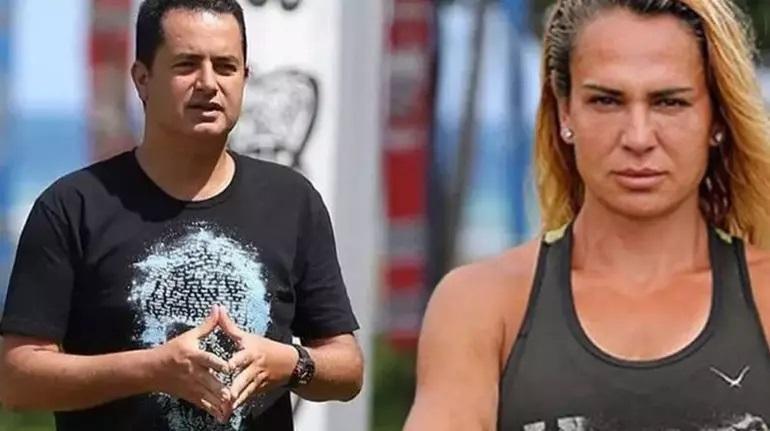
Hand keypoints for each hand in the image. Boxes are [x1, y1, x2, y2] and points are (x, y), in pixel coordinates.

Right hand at [151, 305, 232, 422]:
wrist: (152, 370)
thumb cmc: (172, 351)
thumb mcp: (189, 336)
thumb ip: (207, 325)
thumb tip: (218, 308)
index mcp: (194, 356)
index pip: (208, 360)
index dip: (218, 364)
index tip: (229, 367)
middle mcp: (194, 372)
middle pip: (209, 382)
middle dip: (221, 389)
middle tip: (233, 394)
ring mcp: (192, 386)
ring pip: (207, 396)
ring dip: (219, 402)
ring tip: (232, 407)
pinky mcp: (190, 395)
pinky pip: (203, 404)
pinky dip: (213, 410)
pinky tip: (223, 416)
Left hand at [219, 307, 298, 409]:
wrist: (289, 363)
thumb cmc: (264, 347)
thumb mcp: (248, 336)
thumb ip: (229, 326)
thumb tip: (218, 309)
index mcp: (250, 352)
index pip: (241, 358)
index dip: (233, 363)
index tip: (225, 367)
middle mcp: (254, 367)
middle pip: (243, 379)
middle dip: (234, 387)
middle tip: (225, 395)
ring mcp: (257, 380)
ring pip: (245, 392)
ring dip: (235, 400)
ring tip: (224, 408)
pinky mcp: (258, 390)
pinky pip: (246, 398)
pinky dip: (238, 405)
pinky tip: (228, 412)